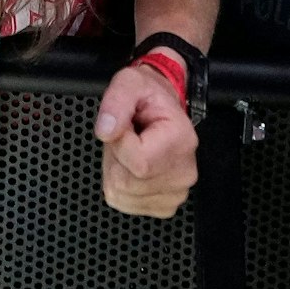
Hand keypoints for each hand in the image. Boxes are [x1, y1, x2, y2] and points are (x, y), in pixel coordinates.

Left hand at [95, 63, 197, 217]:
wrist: (162, 109)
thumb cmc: (148, 97)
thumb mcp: (129, 84)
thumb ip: (116, 103)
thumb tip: (106, 131)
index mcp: (181, 140)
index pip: (139, 162)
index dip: (119, 144)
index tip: (126, 127)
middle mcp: (183, 171)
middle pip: (127, 183)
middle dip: (115, 159)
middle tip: (126, 138)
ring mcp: (176, 192)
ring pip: (122, 195)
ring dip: (116, 172)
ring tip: (130, 150)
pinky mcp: (165, 204)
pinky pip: (125, 203)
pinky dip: (121, 187)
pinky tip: (133, 166)